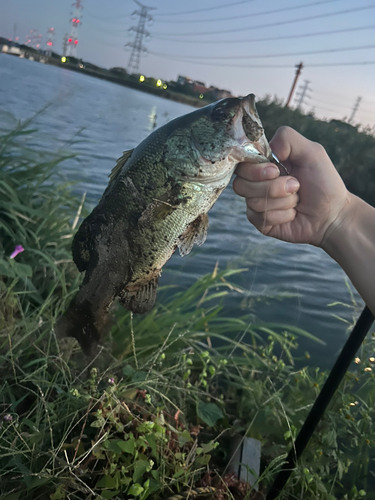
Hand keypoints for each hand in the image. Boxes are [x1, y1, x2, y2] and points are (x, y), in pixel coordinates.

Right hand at [233, 126, 350, 246]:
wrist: (333, 214)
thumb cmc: (324, 182)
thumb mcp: (311, 152)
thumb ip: (288, 138)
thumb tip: (267, 149)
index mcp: (264, 164)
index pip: (241, 164)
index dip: (255, 170)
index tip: (275, 171)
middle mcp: (256, 183)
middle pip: (240, 184)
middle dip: (272, 187)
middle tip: (294, 186)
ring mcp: (257, 203)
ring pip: (253, 202)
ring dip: (283, 201)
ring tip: (297, 200)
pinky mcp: (261, 222)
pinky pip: (261, 218)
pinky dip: (283, 215)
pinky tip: (293, 213)